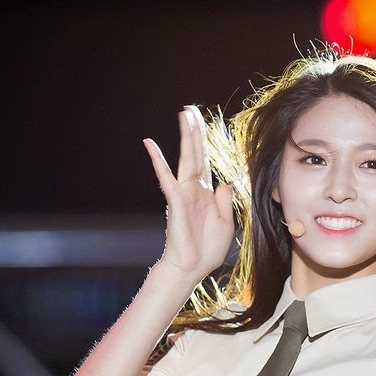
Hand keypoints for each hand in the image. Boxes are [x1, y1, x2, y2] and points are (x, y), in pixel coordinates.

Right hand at [143, 105, 234, 279]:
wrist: (192, 267)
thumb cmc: (207, 249)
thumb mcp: (226, 223)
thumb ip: (225, 201)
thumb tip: (224, 183)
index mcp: (207, 195)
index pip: (205, 163)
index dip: (205, 144)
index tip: (202, 124)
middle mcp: (194, 189)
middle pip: (196, 153)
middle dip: (194, 131)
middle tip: (190, 108)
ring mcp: (184, 192)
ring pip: (186, 158)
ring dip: (186, 136)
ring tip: (184, 114)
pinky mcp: (175, 200)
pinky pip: (166, 176)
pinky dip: (158, 160)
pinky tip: (150, 144)